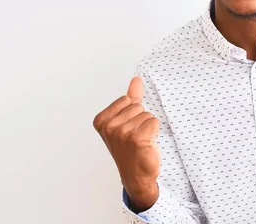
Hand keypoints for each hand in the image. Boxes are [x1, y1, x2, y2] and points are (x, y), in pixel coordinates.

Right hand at [93, 76, 160, 209]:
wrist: (136, 176)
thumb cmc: (130, 148)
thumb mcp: (125, 121)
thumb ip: (131, 98)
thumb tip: (136, 79)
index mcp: (101, 120)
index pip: (127, 100)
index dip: (132, 113)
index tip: (126, 129)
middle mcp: (109, 127)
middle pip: (137, 106)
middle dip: (140, 120)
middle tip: (134, 137)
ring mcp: (122, 133)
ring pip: (147, 114)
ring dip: (147, 127)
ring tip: (140, 141)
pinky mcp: (137, 139)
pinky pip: (154, 122)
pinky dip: (154, 132)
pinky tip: (146, 144)